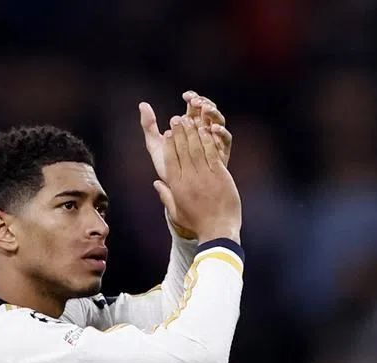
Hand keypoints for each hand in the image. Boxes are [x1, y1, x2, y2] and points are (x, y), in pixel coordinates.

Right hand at [152, 114, 240, 243]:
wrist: (219, 230)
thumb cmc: (197, 224)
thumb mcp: (177, 213)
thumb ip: (165, 196)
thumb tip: (156, 183)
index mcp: (177, 186)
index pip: (170, 160)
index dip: (169, 144)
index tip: (168, 132)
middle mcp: (189, 178)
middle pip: (182, 150)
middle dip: (179, 132)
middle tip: (177, 119)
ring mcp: (205, 175)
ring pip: (196, 148)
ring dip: (192, 132)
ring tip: (189, 119)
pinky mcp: (220, 175)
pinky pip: (212, 153)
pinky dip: (208, 140)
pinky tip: (205, 130)